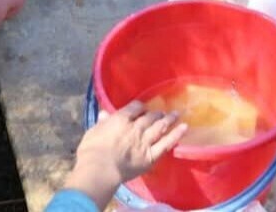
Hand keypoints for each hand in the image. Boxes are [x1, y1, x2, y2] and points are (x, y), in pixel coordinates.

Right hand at [62, 101, 186, 208]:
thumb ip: (101, 122)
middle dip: (157, 113)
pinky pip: (167, 143)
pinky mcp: (151, 156)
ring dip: (169, 119)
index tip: (142, 107)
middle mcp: (136, 127)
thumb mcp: (93, 131)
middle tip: (162, 111)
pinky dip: (176, 135)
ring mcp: (145, 141)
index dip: (140, 106)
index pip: (135, 107)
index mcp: (121, 119)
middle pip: (150, 116)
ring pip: (160, 127)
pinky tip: (184, 127)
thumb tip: (104, 113)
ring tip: (177, 114)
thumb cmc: (91, 150)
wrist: (100, 168)